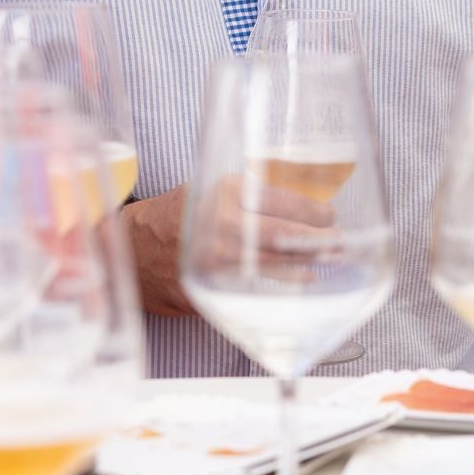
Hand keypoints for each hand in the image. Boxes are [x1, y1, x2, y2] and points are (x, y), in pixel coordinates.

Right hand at [124, 180, 336, 317]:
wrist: (135, 248)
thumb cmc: (178, 213)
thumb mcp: (210, 186)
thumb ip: (248, 191)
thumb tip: (300, 197)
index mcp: (225, 192)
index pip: (282, 200)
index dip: (312, 210)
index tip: (329, 214)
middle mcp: (222, 225)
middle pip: (284, 234)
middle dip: (317, 239)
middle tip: (338, 240)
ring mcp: (217, 260)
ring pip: (274, 263)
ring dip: (307, 263)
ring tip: (329, 259)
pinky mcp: (212, 287)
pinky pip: (256, 286)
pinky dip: (284, 282)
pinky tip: (303, 278)